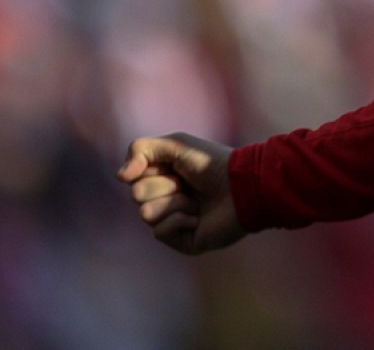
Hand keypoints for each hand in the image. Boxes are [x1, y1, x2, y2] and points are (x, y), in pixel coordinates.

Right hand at [118, 132, 244, 254]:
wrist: (243, 187)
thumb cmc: (212, 163)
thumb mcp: (176, 144)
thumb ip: (141, 149)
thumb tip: (120, 177)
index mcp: (164, 177)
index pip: (133, 176)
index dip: (148, 168)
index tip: (172, 164)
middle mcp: (167, 199)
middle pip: (137, 194)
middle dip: (163, 185)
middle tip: (188, 183)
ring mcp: (174, 221)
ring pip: (146, 214)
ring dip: (174, 202)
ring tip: (198, 201)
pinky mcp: (182, 240)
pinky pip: (160, 231)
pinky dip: (179, 219)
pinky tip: (198, 217)